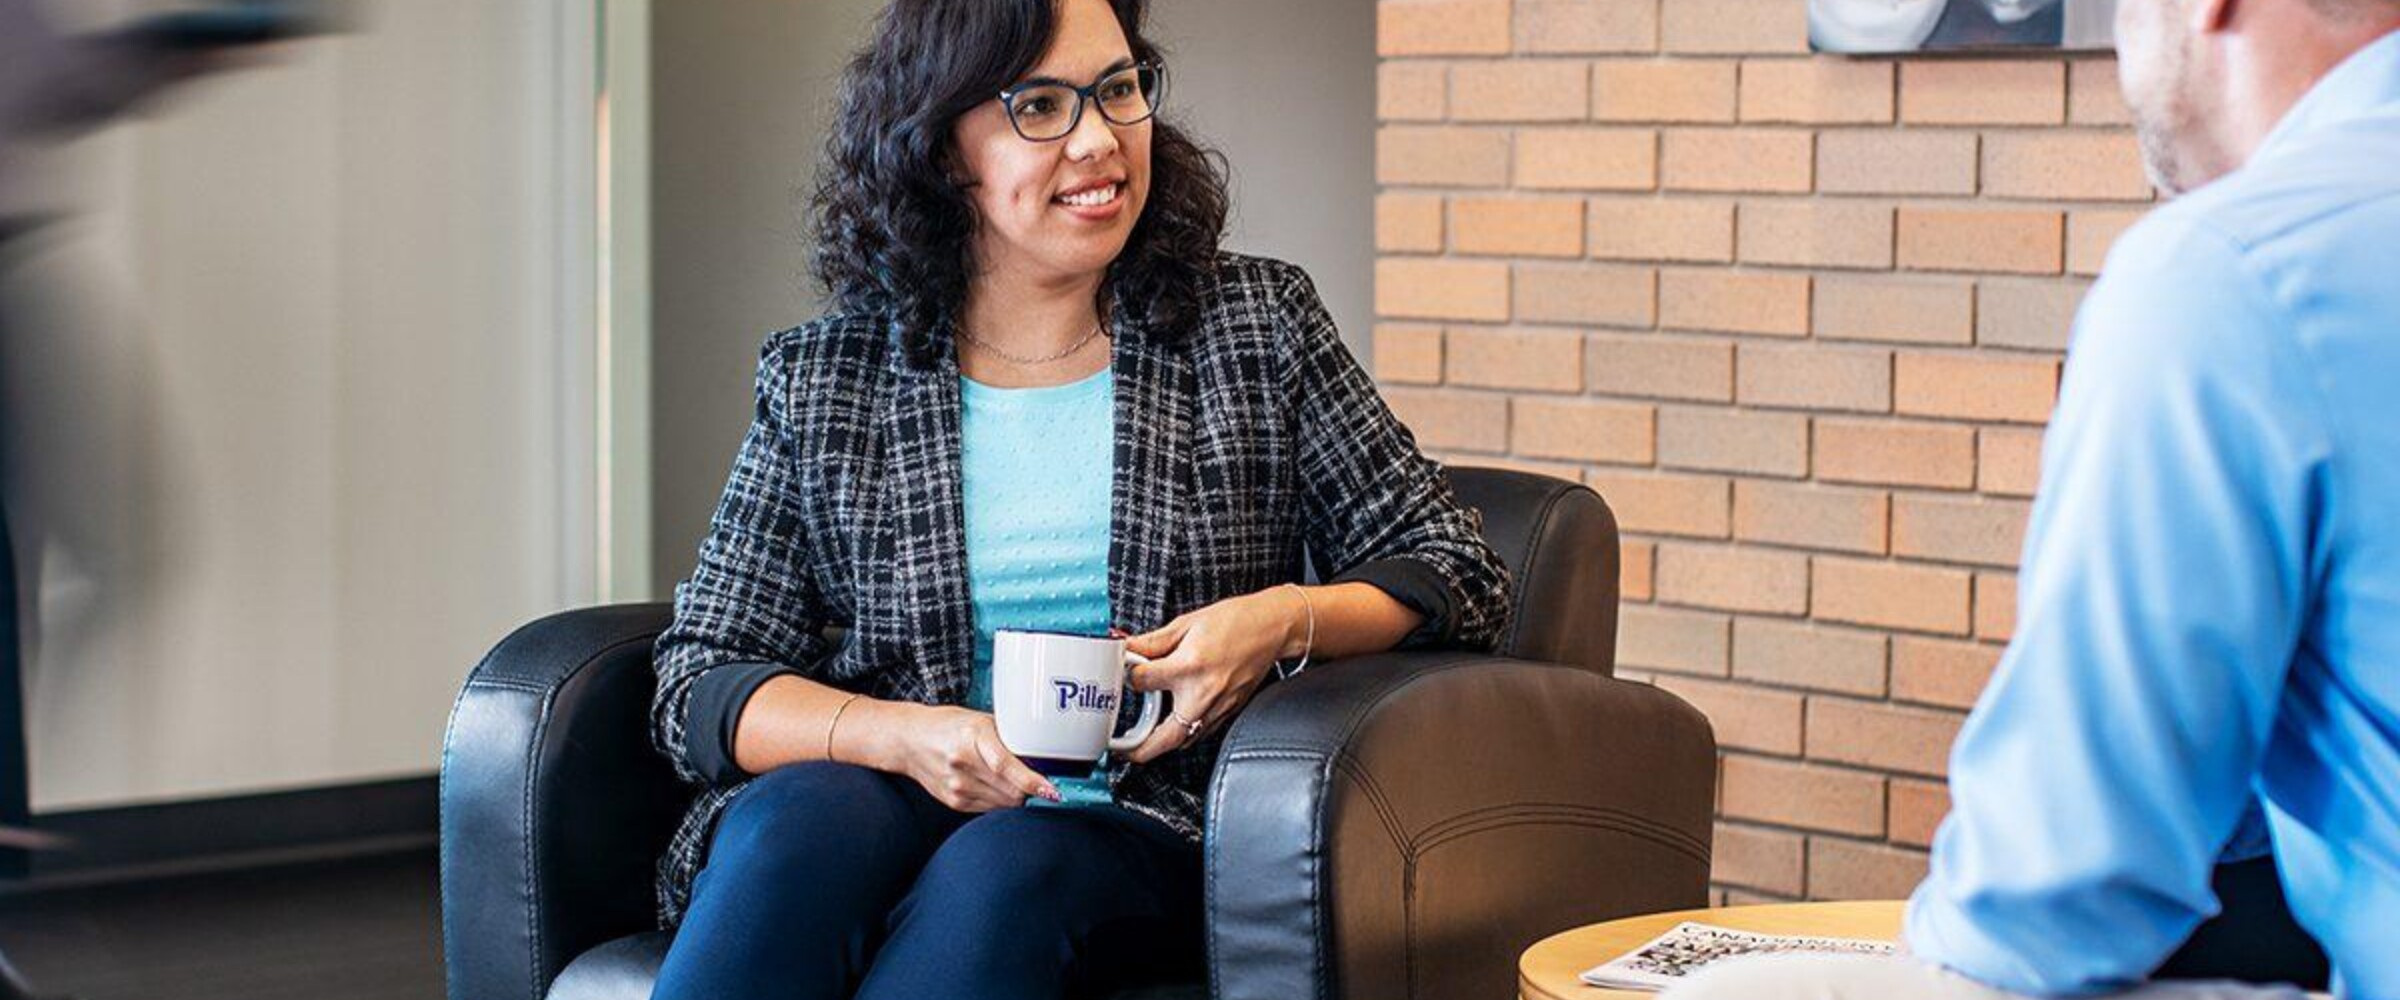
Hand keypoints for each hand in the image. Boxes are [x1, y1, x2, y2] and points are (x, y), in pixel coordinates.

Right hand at [874, 703, 1059, 811]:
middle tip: (1045, 785)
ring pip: (1003, 804)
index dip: (1032, 782)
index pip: (1006, 766)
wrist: (909, 741)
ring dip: (1018, 797)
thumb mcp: (981, 721)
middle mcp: (962, 764)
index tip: (1052, 790)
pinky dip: (1001, 801)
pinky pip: (990, 809)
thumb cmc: (949, 726)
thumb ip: (1008, 739)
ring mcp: (957, 787)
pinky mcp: (954, 802)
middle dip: (1031, 791)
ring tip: (1019, 783)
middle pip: (1010, 791)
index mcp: (972, 737)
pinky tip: (998, 788)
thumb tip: (1043, 760)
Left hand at [1120, 587, 1304, 763]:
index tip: (1130, 671)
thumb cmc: (1236, 622)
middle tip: (1122, 751)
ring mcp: (1218, 707)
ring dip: (1162, 745)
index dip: (1130, 675)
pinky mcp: (1229, 712)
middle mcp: (1202, 694)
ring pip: (1184, 741)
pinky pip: (1202, 733)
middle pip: (1163, 738)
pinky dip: (1185, 735)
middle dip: (1139, 751)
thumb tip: (1128, 650)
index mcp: (1187, 667)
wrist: (1272, 628)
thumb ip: (1153, 642)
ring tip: (1144, 742)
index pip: (1141, 682)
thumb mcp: (1186, 624)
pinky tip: (1175, 726)